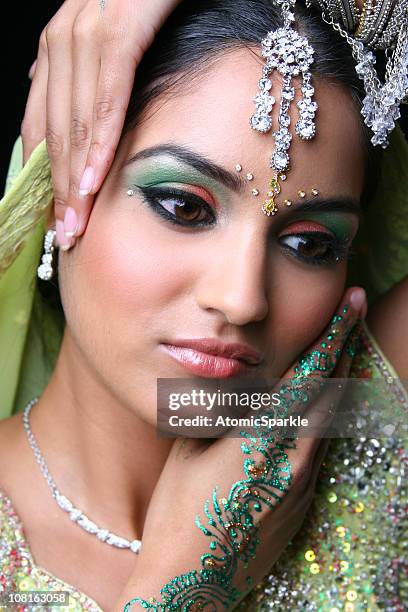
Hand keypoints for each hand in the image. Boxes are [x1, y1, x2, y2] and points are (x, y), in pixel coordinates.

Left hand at [21, 0, 180, 244]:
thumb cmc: (149, 2)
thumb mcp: (112, 43)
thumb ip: (88, 77)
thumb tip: (68, 106)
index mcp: (57, 49)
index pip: (42, 127)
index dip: (46, 177)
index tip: (54, 217)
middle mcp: (61, 41)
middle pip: (54, 132)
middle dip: (58, 191)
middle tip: (65, 236)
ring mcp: (86, 34)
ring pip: (75, 121)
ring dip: (75, 179)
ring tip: (77, 223)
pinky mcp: (119, 31)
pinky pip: (106, 97)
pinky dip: (100, 142)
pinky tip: (95, 179)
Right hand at [112, 286, 366, 610]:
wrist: (193, 580)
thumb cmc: (179, 510)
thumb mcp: (190, 449)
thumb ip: (223, 414)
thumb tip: (242, 385)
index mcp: (264, 436)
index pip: (310, 374)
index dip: (333, 336)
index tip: (350, 306)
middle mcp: (294, 457)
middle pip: (332, 392)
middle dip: (343, 350)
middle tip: (352, 316)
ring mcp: (303, 483)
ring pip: (329, 421)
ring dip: (334, 385)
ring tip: (335, 355)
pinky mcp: (303, 503)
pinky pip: (319, 449)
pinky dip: (321, 420)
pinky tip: (309, 411)